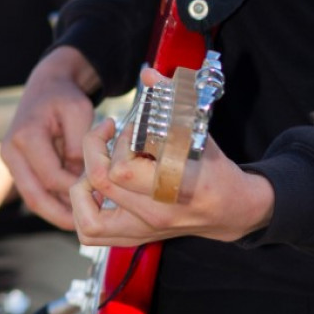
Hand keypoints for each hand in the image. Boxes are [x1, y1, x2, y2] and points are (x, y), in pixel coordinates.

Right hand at [0, 46, 102, 231]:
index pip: (51, 177)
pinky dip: (52, 203)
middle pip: (35, 196)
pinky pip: (34, 191)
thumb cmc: (64, 97)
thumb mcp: (80, 111)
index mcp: (25, 136)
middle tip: (85, 226)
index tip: (99, 195)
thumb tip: (82, 177)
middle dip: (61, 214)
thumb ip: (81, 144)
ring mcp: (10, 161)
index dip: (75, 190)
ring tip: (81, 222)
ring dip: (56, 213)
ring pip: (32, 198)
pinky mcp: (16, 166)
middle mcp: (10, 151)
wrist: (46, 86)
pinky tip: (72, 210)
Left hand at [70, 114, 274, 246]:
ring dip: (82, 188)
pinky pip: (91, 233)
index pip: (122, 170)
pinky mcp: (136, 238)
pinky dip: (82, 210)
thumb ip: (172, 100)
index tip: (131, 128)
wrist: (230, 210)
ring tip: (95, 166)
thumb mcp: (198, 130)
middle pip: (102, 184)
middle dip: (97, 151)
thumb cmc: (214, 168)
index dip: (119, 142)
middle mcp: (157, 214)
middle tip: (108, 137)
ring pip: (89, 220)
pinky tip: (94, 188)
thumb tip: (148, 74)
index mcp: (176, 187)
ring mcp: (145, 230)